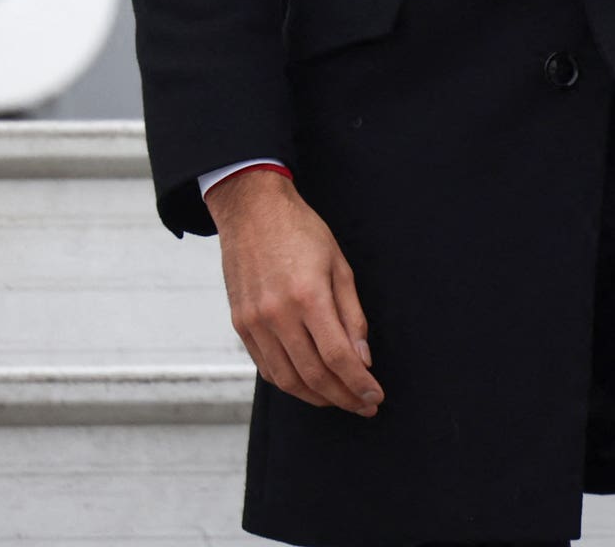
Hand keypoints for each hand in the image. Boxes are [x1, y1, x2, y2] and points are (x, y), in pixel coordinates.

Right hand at [208, 167, 382, 415]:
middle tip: (364, 405)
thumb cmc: (300, 231)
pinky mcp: (240, 325)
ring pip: (288, 380)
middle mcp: (277, 314)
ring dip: (317, 397)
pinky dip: (290, 383)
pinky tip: (309, 385)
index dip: (359, 384)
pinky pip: (266, 368)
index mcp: (307, 296)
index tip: (375, 397)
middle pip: (314, 375)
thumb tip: (363, 359)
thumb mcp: (339, 265)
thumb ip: (352, 315)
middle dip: (344, 397)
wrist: (251, 210)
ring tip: (340, 399)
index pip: (338, 357)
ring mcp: (254, 322)